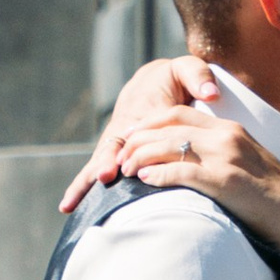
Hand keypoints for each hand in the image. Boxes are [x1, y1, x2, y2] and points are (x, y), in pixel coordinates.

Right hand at [59, 53, 218, 215]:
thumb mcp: (186, 70)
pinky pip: (98, 171)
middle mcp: (124, 128)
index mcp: (142, 109)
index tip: (123, 162)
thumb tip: (210, 93)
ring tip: (69, 206)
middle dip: (105, 164)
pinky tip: (69, 209)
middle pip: (111, 148)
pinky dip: (83, 189)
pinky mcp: (114, 154)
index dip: (132, 145)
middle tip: (103, 177)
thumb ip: (197, 76)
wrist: (152, 82)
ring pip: (99, 163)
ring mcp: (116, 142)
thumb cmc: (173, 79)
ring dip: (85, 185)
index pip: (137, 130)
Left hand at [115, 112, 279, 261]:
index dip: (149, 122)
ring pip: (169, 145)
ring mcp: (226, 157)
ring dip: (142, 156)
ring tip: (127, 169)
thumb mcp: (250, 164)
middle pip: (168, 126)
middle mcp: (227, 136)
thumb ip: (225, 154)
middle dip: (138, 138)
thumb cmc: (274, 201)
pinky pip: (181, 172)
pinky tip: (145, 180)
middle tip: (121, 154)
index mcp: (232, 129)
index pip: (180, 113)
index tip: (132, 134)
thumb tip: (196, 160)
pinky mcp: (224, 181)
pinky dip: (158, 175)